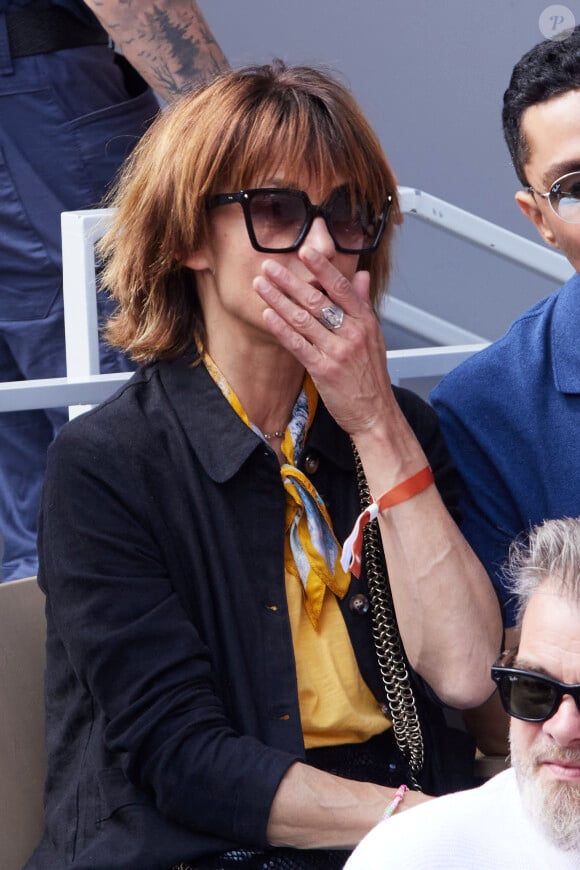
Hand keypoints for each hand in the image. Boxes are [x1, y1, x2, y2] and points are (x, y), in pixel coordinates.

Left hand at [253, 245, 394, 438]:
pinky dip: (281, 328)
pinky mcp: (324, 370)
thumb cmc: (371, 377)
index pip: (342, 287)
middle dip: (289, 281)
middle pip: (317, 300)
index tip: (305, 251)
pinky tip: (268, 316)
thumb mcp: (374, 336)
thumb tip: (362, 276)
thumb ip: (364, 304)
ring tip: (260, 286)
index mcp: (365, 321)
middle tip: (269, 266)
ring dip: (278, 300)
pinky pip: (298, 344)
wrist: (375, 413)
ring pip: (303, 319)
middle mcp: (352, 333)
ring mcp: (338, 351)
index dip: (322, 268)